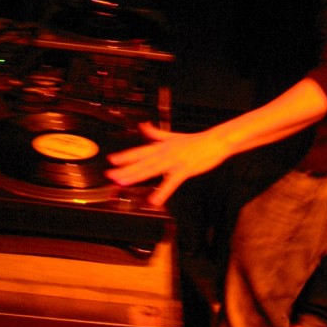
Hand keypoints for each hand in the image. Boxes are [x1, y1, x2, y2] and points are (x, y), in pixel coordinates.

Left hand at [106, 121, 229, 205]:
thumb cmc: (196, 140)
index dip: (125, 156)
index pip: (140, 151)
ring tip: (123, 182)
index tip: (111, 160)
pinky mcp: (185, 169)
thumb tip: (143, 126)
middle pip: (142, 161)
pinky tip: (154, 201)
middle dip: (125, 168)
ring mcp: (174, 160)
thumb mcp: (173, 136)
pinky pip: (172, 182)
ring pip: (152, 169)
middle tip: (110, 175)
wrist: (216, 141)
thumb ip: (156, 133)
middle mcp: (165, 152)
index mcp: (162, 146)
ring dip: (137, 176)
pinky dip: (162, 192)